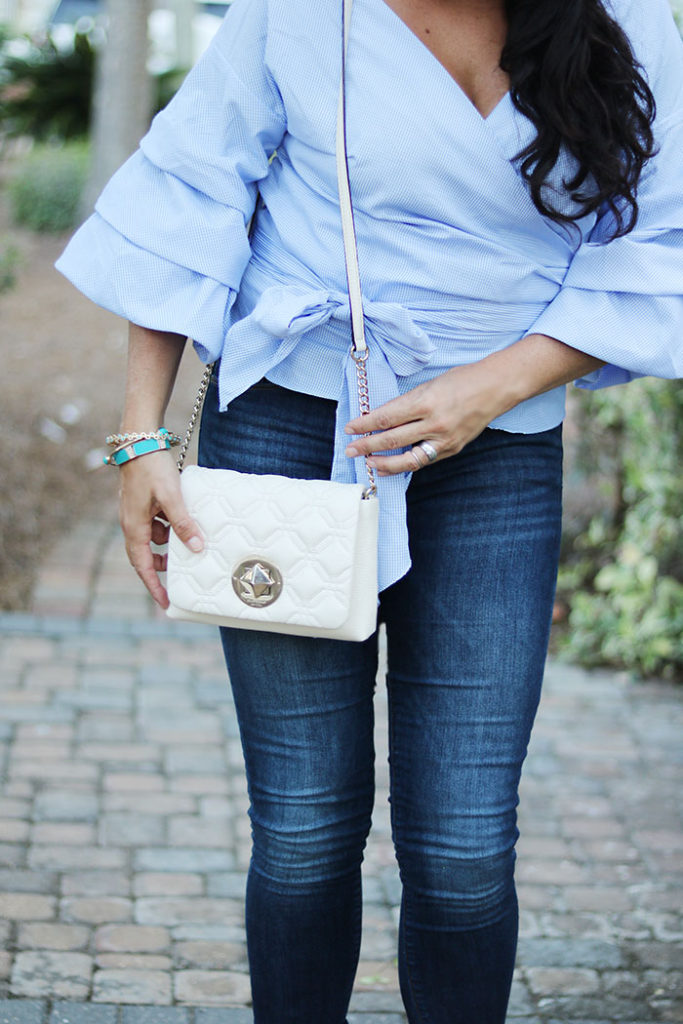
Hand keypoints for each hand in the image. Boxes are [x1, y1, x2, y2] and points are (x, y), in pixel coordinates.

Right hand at [118, 451, 203, 607]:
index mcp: (134, 527)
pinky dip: (169, 525)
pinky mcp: (143, 501)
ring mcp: (136, 511)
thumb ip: (183, 523)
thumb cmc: (152, 467)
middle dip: (162, 566)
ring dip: (168, 543)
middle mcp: (132, 522)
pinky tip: (185, 519)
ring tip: (190, 542)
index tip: (165, 602)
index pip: (143, 566)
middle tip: (182, 574)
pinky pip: (156, 522)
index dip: (154, 586)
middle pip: (145, 555)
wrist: (139, 439)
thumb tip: (197, 548)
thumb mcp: (171, 497)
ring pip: (153, 537)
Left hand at [344, 361, 505, 475]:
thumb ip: (408, 404)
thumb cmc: (462, 381)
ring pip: (408, 458)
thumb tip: (384, 418)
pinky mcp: (452, 449)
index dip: (365, 424)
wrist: (495, 388)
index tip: (351, 428)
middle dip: (367, 445)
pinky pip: (423, 461)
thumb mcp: (429, 385)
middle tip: (350, 449)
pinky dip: (406, 464)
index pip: (387, 417)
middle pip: (392, 439)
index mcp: (426, 402)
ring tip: (368, 463)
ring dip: (384, 462)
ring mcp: (444, 439)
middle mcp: (434, 423)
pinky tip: (392, 466)